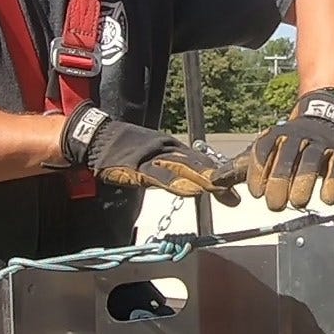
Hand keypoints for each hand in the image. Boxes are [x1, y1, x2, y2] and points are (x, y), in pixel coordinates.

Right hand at [61, 102, 242, 205]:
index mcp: (173, 148)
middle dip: (217, 180)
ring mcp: (154, 158)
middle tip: (235, 195)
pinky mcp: (139, 167)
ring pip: (184, 170)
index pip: (202, 163)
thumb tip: (193, 183)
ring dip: (203, 180)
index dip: (219, 175)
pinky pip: (161, 177)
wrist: (98, 138)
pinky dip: (177, 183)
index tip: (235, 191)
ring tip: (220, 190)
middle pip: (198, 166)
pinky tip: (191, 190)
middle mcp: (168, 151)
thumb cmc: (125, 148)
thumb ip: (173, 169)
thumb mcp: (154, 158)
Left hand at [244, 87, 333, 210]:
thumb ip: (239, 168)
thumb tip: (215, 181)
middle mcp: (296, 136)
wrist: (324, 121)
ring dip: (303, 184)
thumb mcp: (264, 152)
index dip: (258, 173)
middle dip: (279, 182)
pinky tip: (326, 199)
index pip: (262, 150)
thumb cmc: (289, 146)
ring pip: (310, 161)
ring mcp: (319, 143)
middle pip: (286, 157)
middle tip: (275, 205)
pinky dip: (332, 184)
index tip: (257, 193)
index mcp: (274, 135)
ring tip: (298, 202)